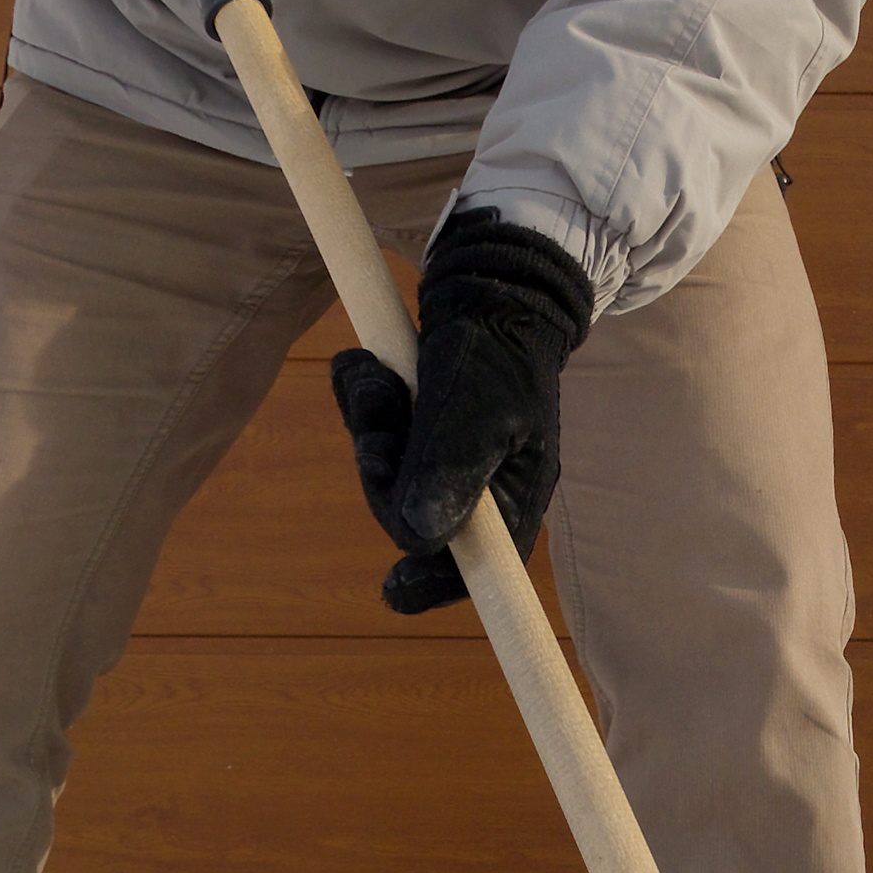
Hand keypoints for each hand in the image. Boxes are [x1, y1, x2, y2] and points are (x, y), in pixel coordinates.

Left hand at [330, 208, 595, 614]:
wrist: (490, 279)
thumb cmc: (498, 346)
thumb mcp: (480, 408)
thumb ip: (449, 470)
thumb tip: (418, 537)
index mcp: (512, 495)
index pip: (480, 566)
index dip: (436, 585)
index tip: (392, 593)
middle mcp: (479, 484)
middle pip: (412, 516)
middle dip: (384, 474)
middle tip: (377, 429)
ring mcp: (445, 453)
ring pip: (386, 471)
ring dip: (369, 427)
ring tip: (373, 378)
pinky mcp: (419, 421)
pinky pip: (375, 431)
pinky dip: (361, 399)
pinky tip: (360, 365)